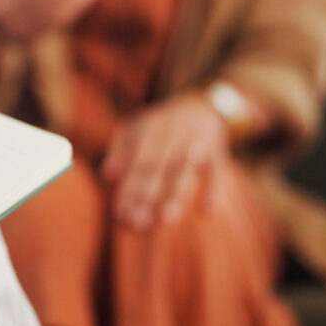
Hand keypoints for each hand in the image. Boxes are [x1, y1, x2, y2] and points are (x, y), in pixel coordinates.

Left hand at [102, 94, 228, 228]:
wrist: (200, 103)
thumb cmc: (160, 123)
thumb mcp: (135, 127)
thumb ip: (119, 149)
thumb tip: (107, 176)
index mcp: (149, 129)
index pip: (136, 162)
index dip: (129, 188)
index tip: (121, 213)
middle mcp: (171, 134)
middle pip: (157, 168)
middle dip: (146, 196)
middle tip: (137, 223)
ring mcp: (195, 142)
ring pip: (183, 171)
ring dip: (175, 195)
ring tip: (166, 219)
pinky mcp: (217, 150)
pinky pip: (216, 171)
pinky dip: (214, 190)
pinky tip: (208, 212)